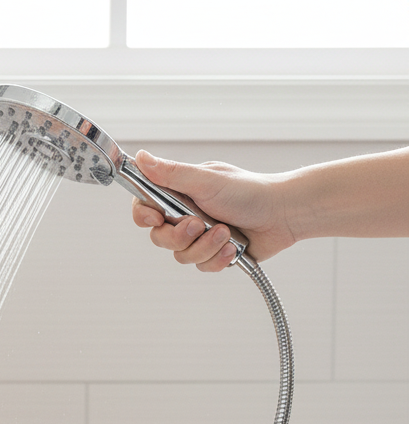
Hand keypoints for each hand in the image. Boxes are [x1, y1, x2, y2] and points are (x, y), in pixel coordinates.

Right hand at [129, 151, 296, 271]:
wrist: (283, 214)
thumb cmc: (249, 191)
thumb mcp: (205, 180)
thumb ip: (170, 173)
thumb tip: (140, 157)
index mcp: (179, 193)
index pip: (144, 207)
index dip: (144, 216)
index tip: (156, 218)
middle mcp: (185, 215)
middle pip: (159, 237)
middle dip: (180, 236)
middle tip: (199, 224)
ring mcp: (199, 236)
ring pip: (180, 256)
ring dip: (204, 246)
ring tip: (226, 233)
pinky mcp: (212, 253)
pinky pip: (201, 266)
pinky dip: (217, 258)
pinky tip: (232, 248)